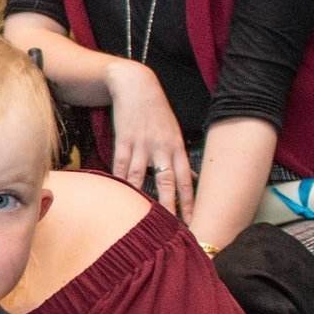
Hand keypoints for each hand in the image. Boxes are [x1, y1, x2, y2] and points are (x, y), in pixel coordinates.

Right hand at [102, 59, 192, 219]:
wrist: (136, 86)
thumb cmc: (156, 112)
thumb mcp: (173, 132)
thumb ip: (179, 157)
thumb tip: (189, 179)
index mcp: (177, 147)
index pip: (186, 181)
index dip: (190, 203)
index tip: (194, 222)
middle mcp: (162, 148)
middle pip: (167, 183)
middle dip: (170, 207)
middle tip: (172, 228)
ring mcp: (142, 145)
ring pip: (143, 178)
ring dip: (143, 198)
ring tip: (143, 218)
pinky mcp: (123, 141)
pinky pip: (121, 166)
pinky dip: (121, 182)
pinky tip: (119, 196)